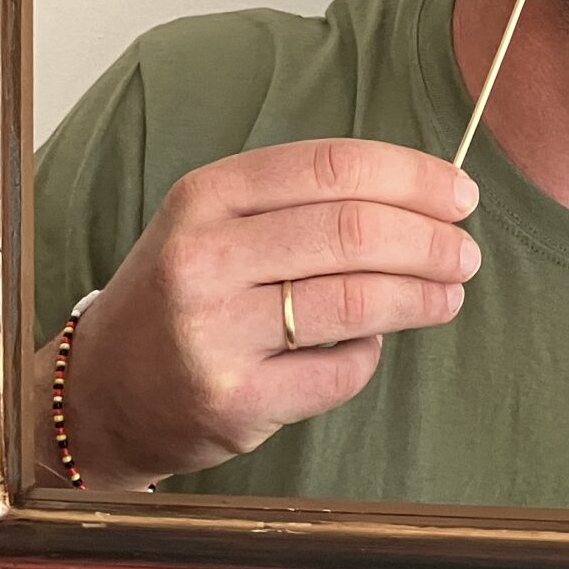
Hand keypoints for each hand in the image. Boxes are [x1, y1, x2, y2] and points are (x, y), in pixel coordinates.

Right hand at [57, 138, 481, 489]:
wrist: (102, 391)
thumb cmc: (187, 294)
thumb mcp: (218, 223)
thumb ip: (304, 203)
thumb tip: (426, 198)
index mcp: (207, 196)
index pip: (332, 166)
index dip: (412, 177)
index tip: (461, 194)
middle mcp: (204, 258)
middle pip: (354, 231)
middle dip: (432, 240)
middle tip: (466, 253)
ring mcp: (214, 332)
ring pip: (358, 300)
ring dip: (423, 296)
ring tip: (449, 294)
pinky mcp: (234, 401)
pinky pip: (341, 370)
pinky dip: (371, 355)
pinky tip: (372, 345)